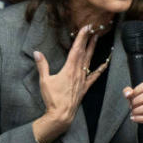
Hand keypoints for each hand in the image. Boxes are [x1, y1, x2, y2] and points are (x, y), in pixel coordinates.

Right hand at [32, 26, 108, 142]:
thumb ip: (42, 65)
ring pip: (89, 61)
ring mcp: (83, 80)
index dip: (81, 37)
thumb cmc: (52, 98)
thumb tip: (36, 52)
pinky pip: (94, 76)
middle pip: (84, 52)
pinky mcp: (85, 87)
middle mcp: (78, 72)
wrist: (61, 114)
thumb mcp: (44, 80)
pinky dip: (100, 69)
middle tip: (93, 29)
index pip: (76, 49)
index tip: (86, 27)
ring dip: (93, 49)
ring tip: (97, 39)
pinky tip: (105, 63)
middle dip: (88, 39)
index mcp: (69, 69)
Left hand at [123, 80, 142, 132]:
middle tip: (131, 106)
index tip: (131, 96)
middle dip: (136, 101)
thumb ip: (130, 92)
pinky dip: (141, 119)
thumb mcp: (137, 95)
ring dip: (137, 110)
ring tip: (133, 112)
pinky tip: (135, 118)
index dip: (138, 89)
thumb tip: (128, 94)